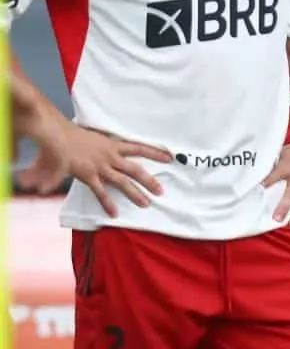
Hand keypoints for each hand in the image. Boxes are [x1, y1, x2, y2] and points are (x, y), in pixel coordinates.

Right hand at [19, 113, 170, 216]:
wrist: (60, 137)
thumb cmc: (74, 135)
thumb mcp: (95, 137)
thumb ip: (103, 146)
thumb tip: (110, 151)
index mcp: (114, 145)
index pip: (140, 148)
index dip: (155, 153)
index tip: (170, 157)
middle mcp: (111, 157)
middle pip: (136, 170)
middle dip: (149, 181)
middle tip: (161, 191)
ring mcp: (102, 167)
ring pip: (123, 182)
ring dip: (135, 194)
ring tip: (146, 204)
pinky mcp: (90, 176)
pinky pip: (101, 192)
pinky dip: (107, 203)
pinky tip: (114, 213)